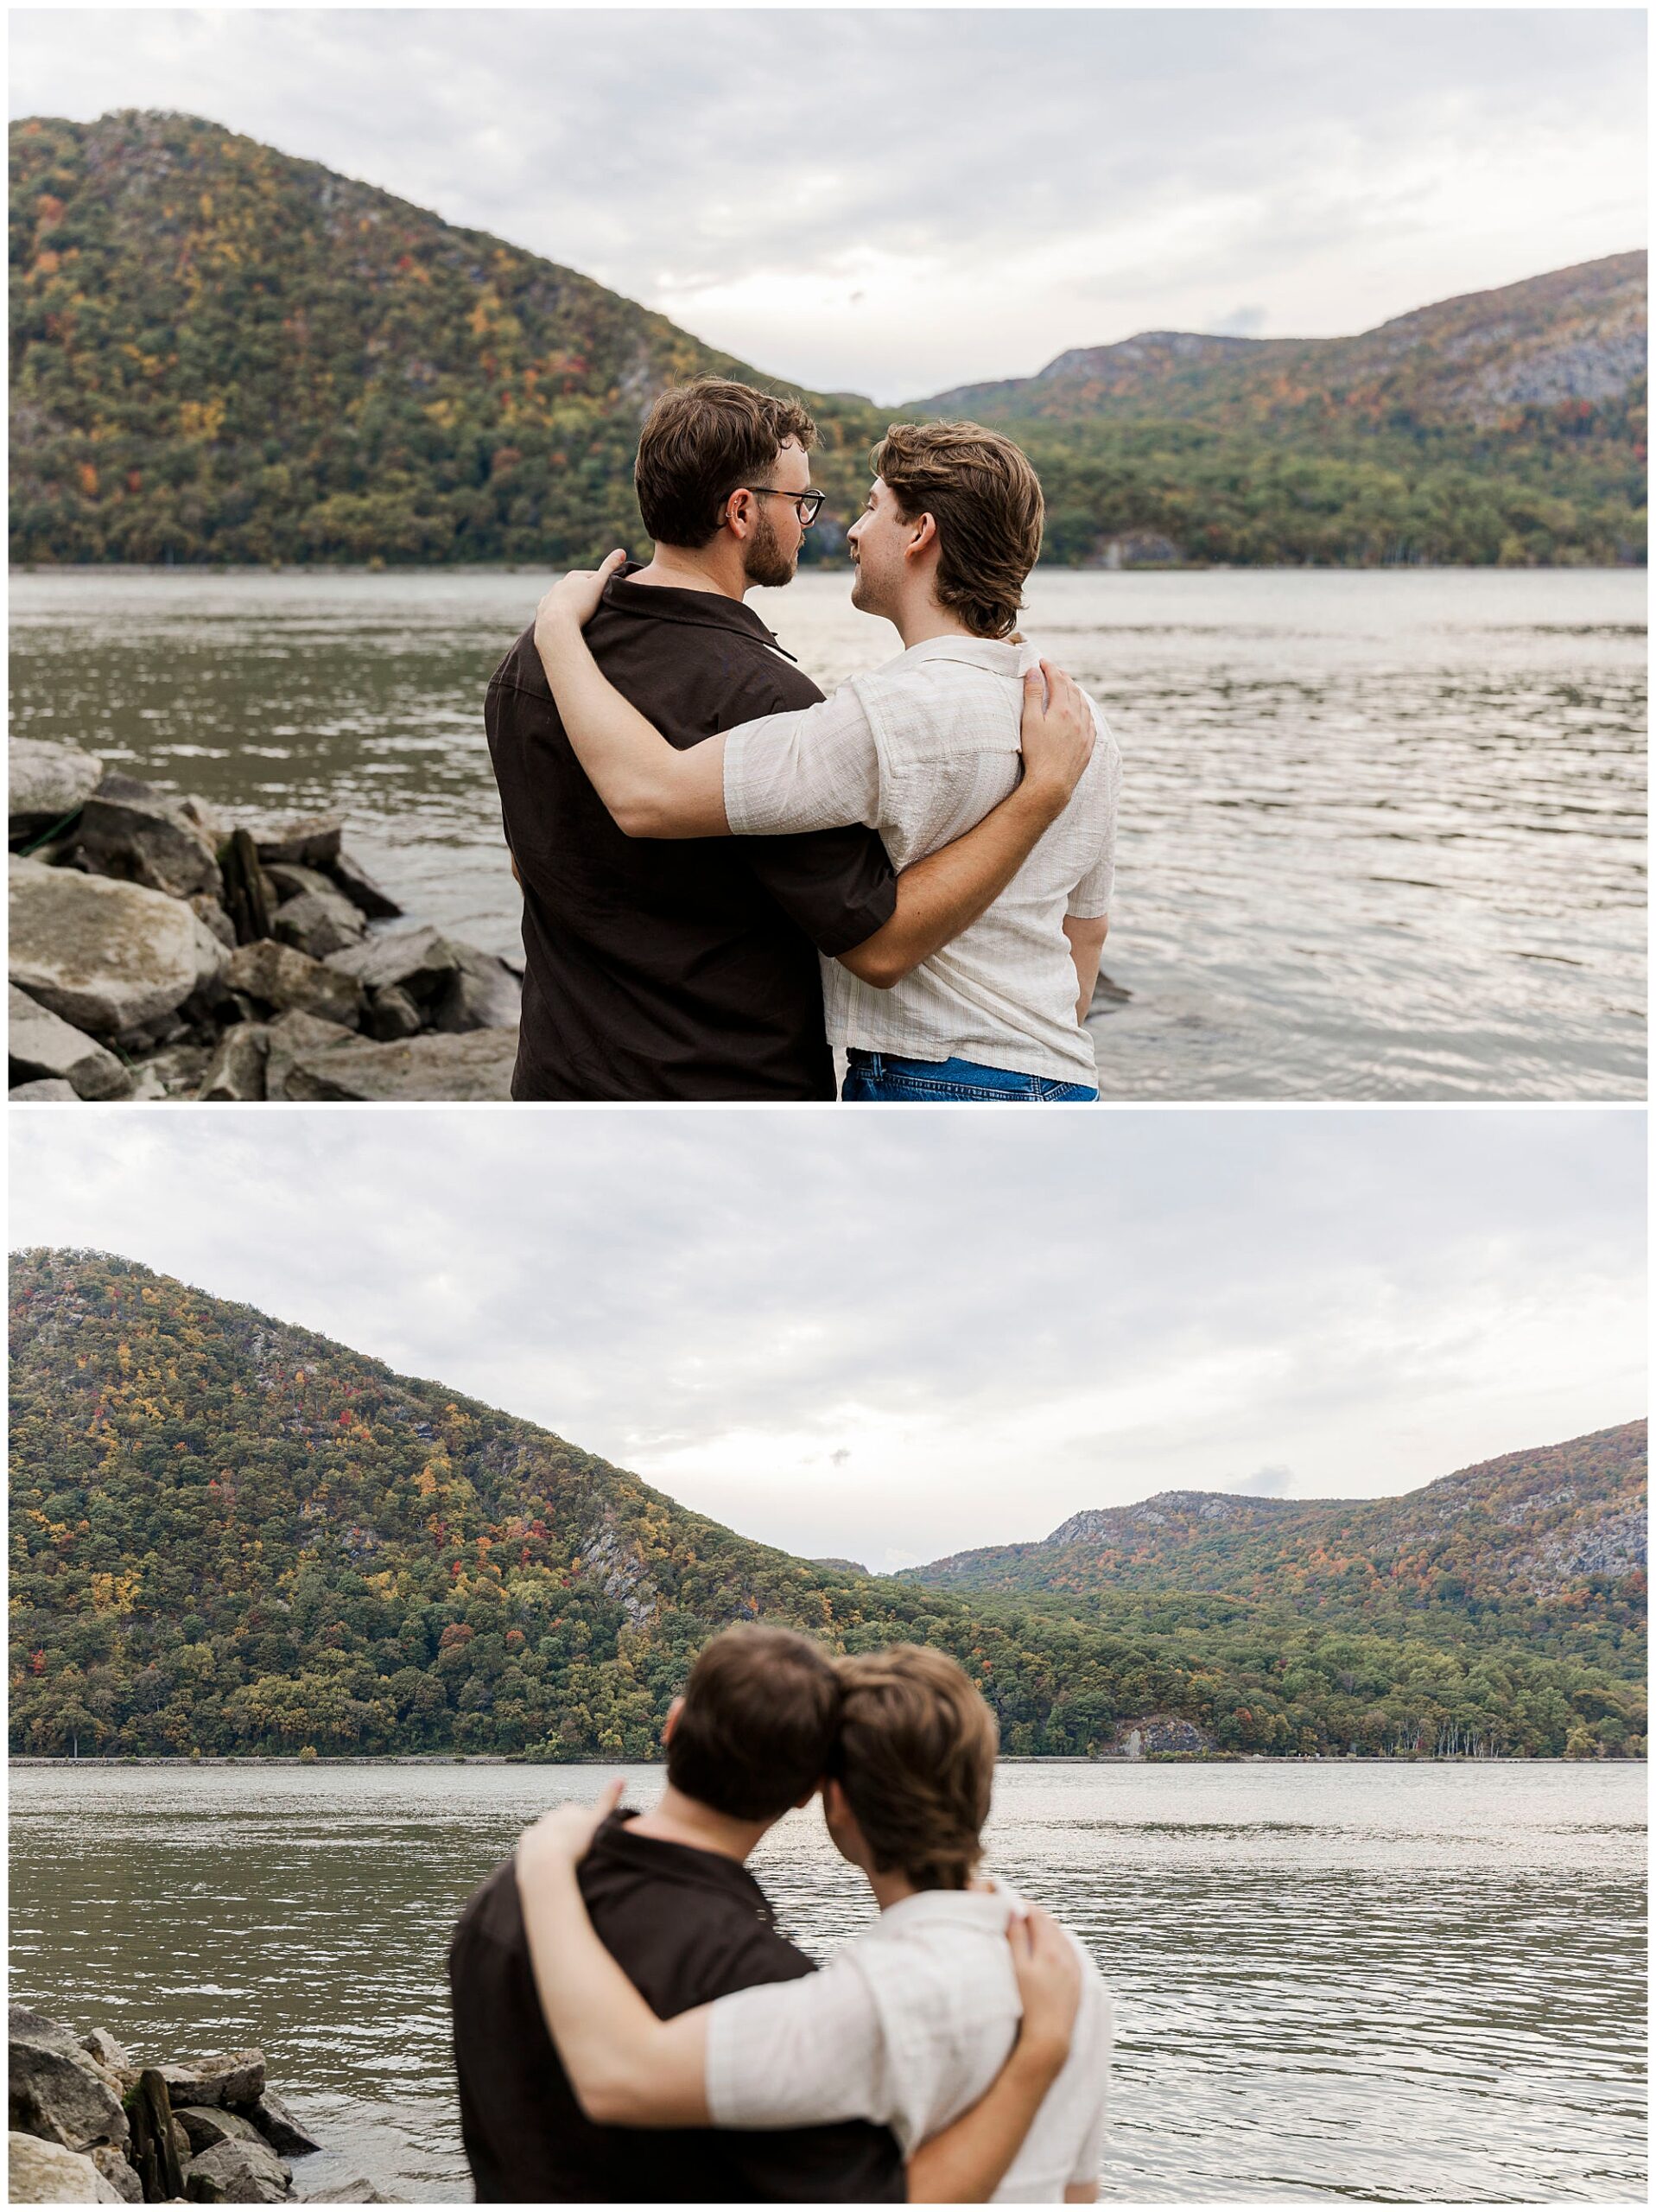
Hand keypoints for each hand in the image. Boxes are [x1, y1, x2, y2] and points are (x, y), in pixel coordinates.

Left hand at [516, 1777, 623, 1877]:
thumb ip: (609, 1802)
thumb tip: (621, 1777)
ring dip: (554, 1842)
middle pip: (563, 1822)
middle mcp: (551, 1814)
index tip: (589, 1839)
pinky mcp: (526, 1842)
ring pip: (548, 1833)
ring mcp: (538, 1827)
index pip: (579, 1814)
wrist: (546, 1863)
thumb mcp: (598, 1822)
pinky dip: (539, 1850)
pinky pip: (533, 1844)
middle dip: (569, 1832)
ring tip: (563, 1859)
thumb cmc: (576, 1843)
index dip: (585, 1826)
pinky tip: (546, 1860)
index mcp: (569, 1809)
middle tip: (577, 1851)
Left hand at [534, 550, 626, 642]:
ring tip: (581, 614)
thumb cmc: (581, 604)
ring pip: (563, 598)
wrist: (557, 624)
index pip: (592, 577)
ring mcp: (550, 597)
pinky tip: (563, 619)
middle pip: (577, 587)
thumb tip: (622, 550)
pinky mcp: (543, 611)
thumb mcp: (599, 585)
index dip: (602, 584)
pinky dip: (558, 613)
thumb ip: (609, 569)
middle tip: (597, 606)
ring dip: (572, 603)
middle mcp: (559, 584)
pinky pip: (552, 610)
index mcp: (574, 576)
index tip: (609, 594)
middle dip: (586, 594)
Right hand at [1007, 1907, 1081, 2071]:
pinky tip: (1051, 1950)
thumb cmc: (1028, 2005)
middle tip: (1018, 1913)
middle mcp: (1066, 1956)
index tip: (1010, 1903)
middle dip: (1035, 1916)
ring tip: (1031, 1929)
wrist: (1049, 2039)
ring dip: (1047, 1930)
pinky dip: (1059, 1945)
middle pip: (1051, 1925)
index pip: (1038, 1916)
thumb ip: (1016, 1938)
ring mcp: (1074, 1970)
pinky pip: (1070, 1953)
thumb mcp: (1017, 1969)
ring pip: (1062, 1938)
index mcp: (1050, 1949)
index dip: (1023, 1906)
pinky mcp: (1077, 1983)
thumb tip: (1014, 1912)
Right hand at [1017, 661, 1094, 810]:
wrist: (1052, 783)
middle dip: (1062, 677)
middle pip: (1072, 689)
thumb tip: (1033, 672)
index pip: (1057, 680)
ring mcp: (1085, 731)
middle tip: (1053, 671)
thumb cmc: (1036, 754)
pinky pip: (1090, 720)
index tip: (1042, 662)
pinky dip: (1084, 709)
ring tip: (1068, 686)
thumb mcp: (1029, 722)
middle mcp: (1078, 717)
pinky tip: (1082, 711)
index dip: (1049, 668)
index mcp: (1063, 709)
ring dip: (1075, 691)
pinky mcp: (1088, 745)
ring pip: (1084, 704)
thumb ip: (1032, 695)